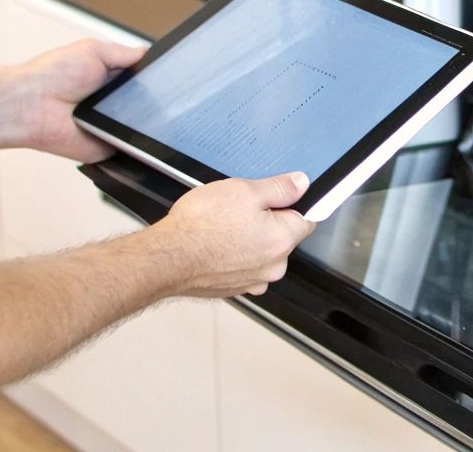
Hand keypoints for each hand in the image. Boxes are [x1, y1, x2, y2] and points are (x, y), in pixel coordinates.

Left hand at [0, 39, 146, 159]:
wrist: (31, 105)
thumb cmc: (53, 74)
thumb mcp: (94, 50)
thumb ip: (125, 53)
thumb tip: (148, 54)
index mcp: (110, 78)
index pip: (143, 80)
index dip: (154, 79)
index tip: (168, 77)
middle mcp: (112, 103)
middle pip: (147, 103)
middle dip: (152, 99)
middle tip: (151, 95)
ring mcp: (111, 126)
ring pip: (143, 126)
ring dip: (142, 120)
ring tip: (132, 110)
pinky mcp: (108, 148)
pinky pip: (131, 147)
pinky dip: (134, 142)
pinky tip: (127, 130)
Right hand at [152, 172, 316, 297]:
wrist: (166, 258)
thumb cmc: (200, 225)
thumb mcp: (244, 191)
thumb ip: (279, 188)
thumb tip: (300, 184)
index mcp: (282, 240)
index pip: (307, 220)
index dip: (291, 205)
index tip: (278, 199)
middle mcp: (273, 267)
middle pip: (282, 237)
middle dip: (266, 222)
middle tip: (239, 210)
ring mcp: (252, 281)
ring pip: (261, 253)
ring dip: (248, 240)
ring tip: (221, 227)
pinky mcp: (233, 289)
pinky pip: (242, 266)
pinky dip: (232, 256)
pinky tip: (214, 244)